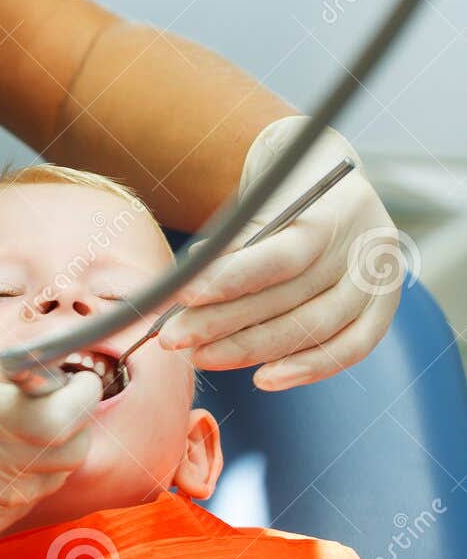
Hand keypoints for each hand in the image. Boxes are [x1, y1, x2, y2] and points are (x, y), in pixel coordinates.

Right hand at [0, 352, 101, 550]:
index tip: (78, 384)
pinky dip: (13, 489)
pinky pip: (16, 512)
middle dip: (71, 426)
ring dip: (42, 459)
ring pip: (47, 484)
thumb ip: (17, 372)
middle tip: (50, 409)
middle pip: (69, 453)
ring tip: (3, 439)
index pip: (64, 416)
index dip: (82, 397)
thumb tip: (67, 372)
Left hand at [159, 116, 404, 389]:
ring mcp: (380, 281)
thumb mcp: (265, 196)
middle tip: (174, 337)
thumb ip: (237, 238)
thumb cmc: (288, 187)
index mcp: (336, 209)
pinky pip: (348, 350)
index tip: (183, 294)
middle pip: (291, 299)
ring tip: (201, 356)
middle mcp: (365, 247)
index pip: (281, 256)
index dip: (231, 280)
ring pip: (313, 329)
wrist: (336, 179)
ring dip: (251, 350)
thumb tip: (190, 280)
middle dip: (224, 323)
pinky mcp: (383, 310)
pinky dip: (305, 369)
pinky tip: (263, 379)